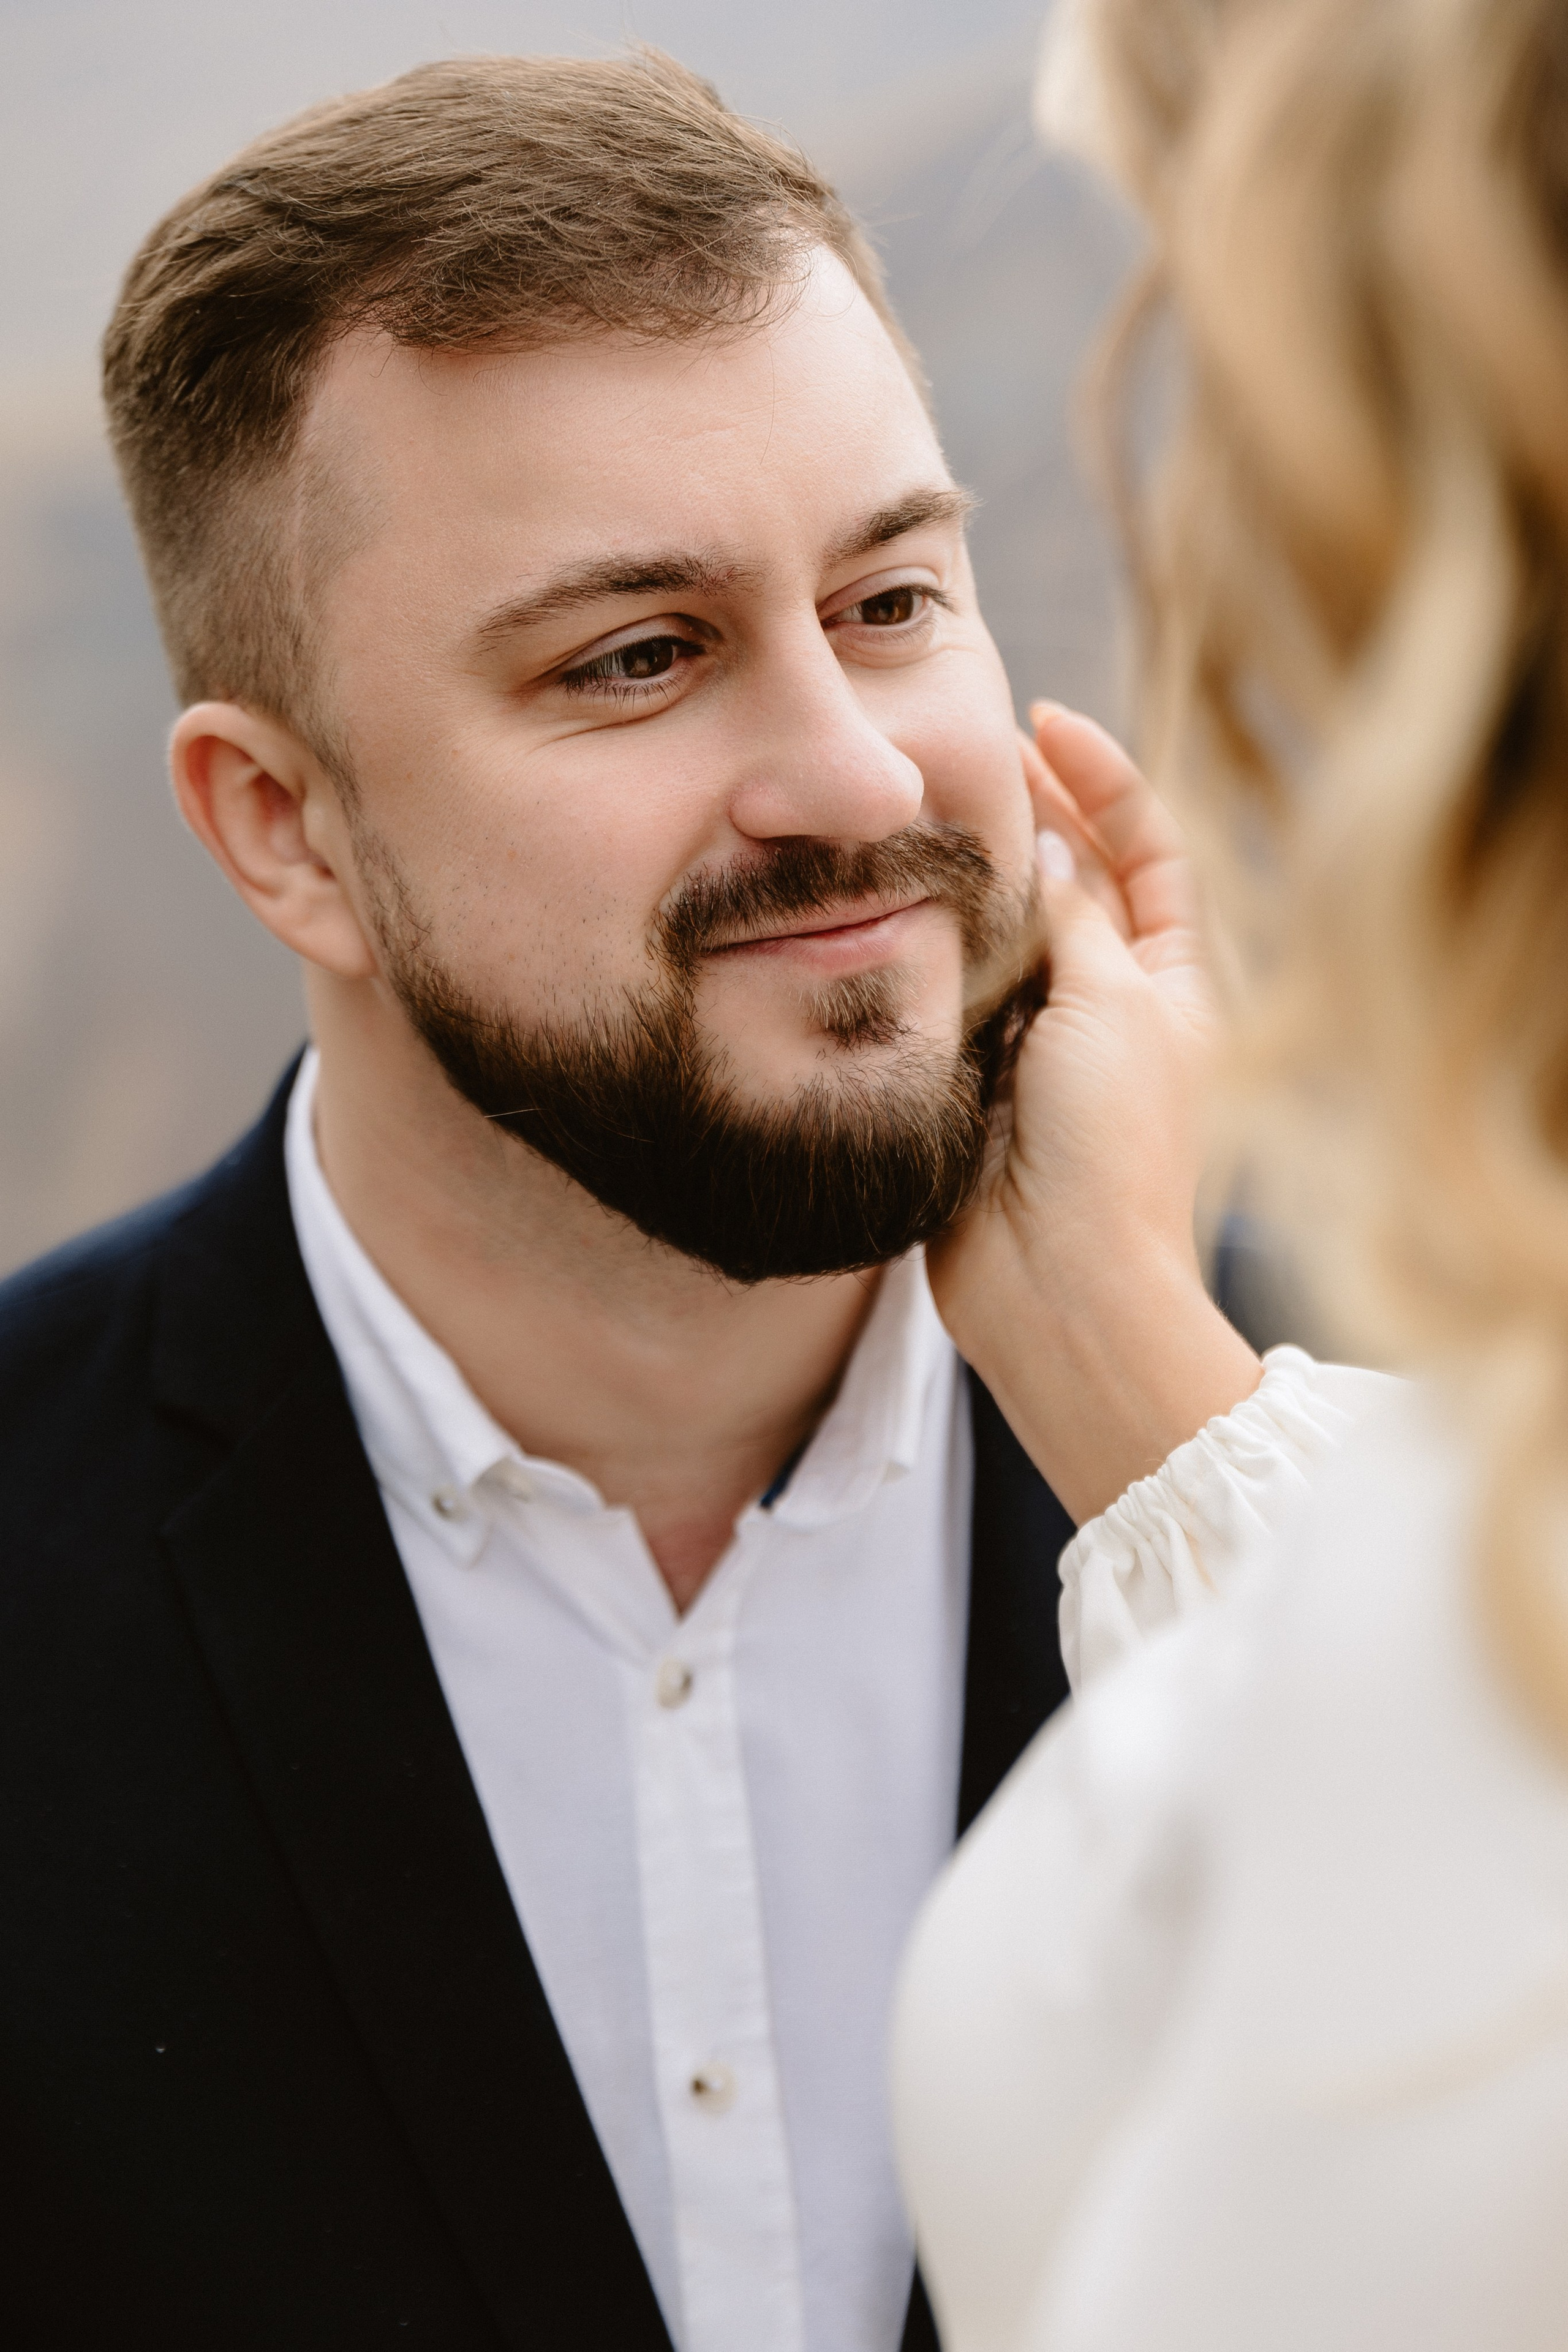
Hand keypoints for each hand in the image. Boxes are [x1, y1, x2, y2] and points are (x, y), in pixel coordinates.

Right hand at [929, 704, 1261, 1525]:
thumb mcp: (1114, 1007)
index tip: (1043, 724)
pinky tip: (885, 909)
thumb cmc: (1113, 1151)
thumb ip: (1076, 921)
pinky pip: (947, 998)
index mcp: (1170, 983)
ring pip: (1001, 936)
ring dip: (967, 880)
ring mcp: (1035, 1046)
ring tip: (919, 815)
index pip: (1147, 853)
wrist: (1059, 1288)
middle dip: (1027, 813)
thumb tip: (1046, 852)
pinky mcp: (971, 1084)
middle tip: (962, 753)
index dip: (1104, 781)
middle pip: (1071, 882)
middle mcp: (1105, 1007)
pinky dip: (924, 952)